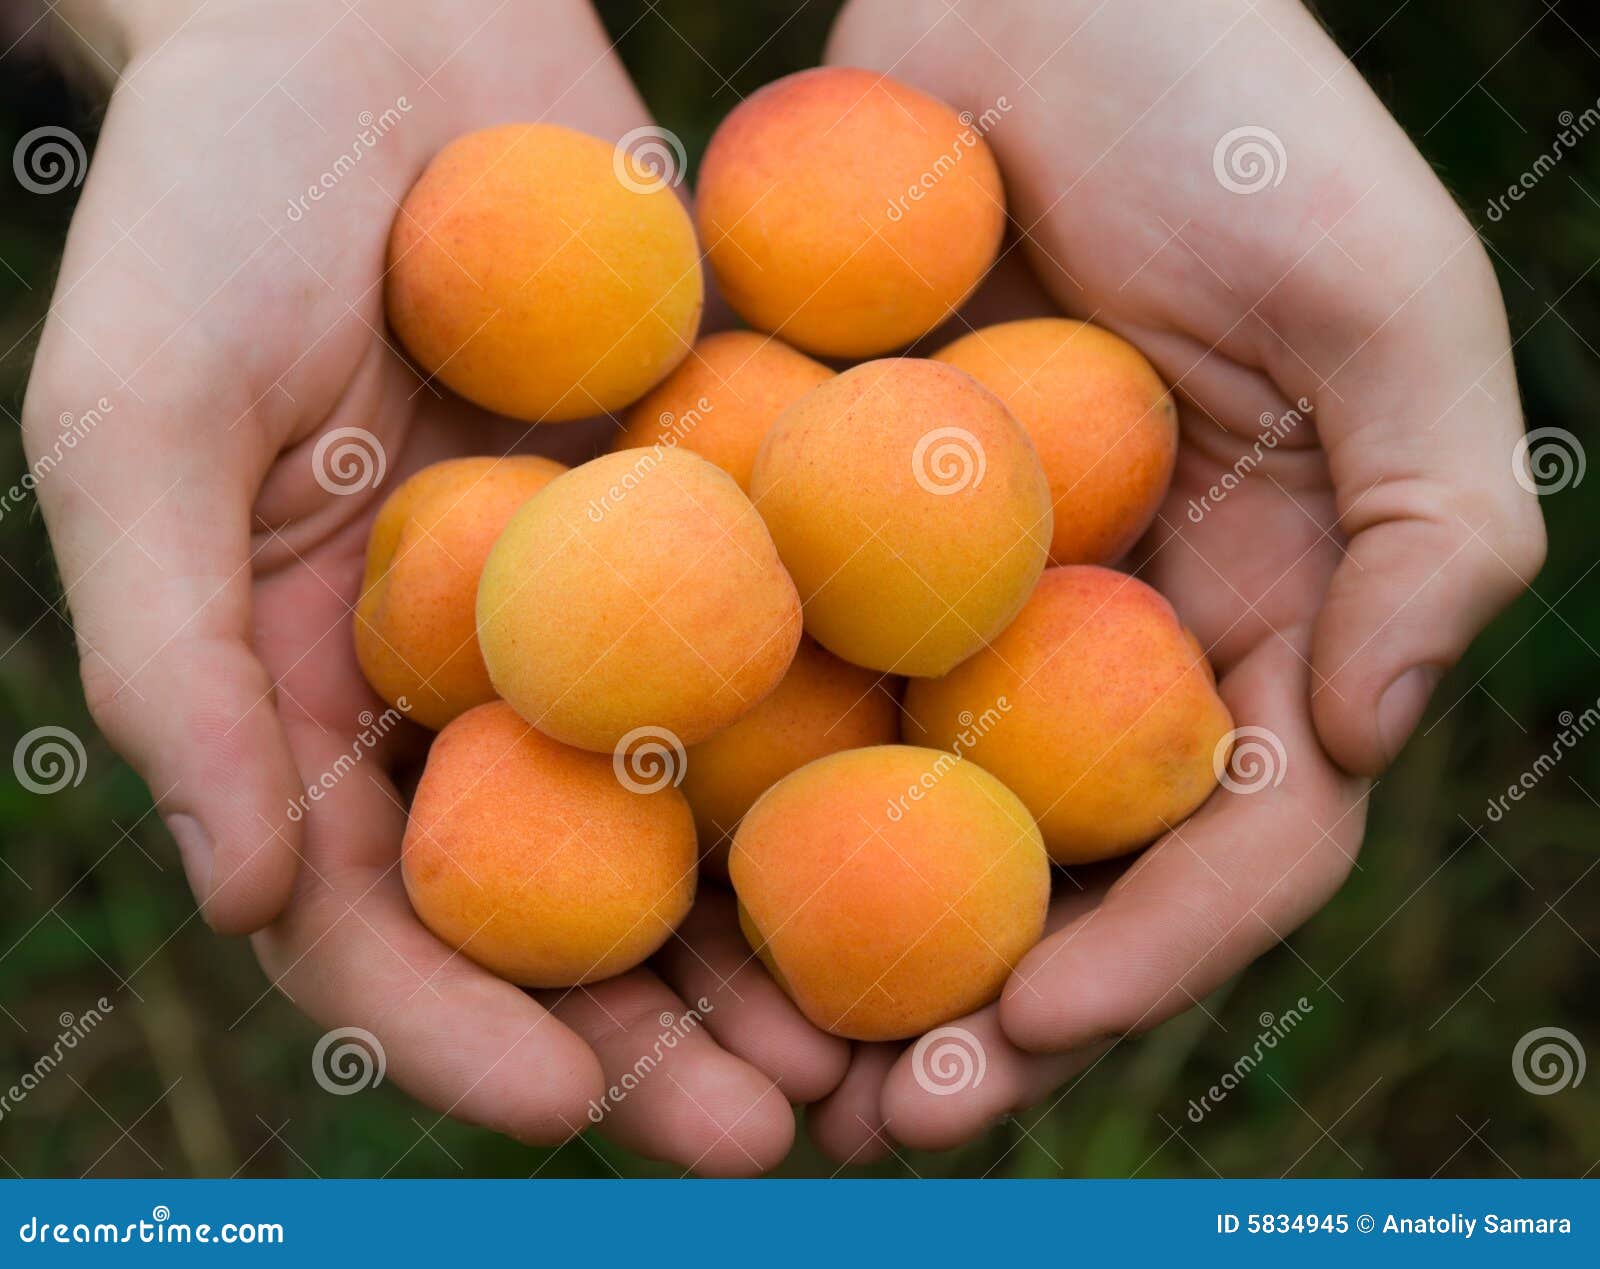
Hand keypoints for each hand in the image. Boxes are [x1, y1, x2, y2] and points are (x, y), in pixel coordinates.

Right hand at [22, 0, 844, 1174]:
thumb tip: (248, 901)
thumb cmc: (209, 210)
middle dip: (666, 1030)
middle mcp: (486, 678)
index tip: (561, 1112)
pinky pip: (796, 642)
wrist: (370, 22)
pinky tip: (946, 817)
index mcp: (328, 697)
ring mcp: (617, 603)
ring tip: (881, 1040)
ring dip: (789, 933)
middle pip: (581, 903)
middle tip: (773, 1128)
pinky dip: (859, 740)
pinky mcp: (724, 507)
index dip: (464, 1030)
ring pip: (710, 811)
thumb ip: (174, 664)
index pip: (389, 915)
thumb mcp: (139, 425)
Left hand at [809, 0, 1544, 1159]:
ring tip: (765, 1068)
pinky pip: (791, 684)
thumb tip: (1369, 746)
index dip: (1147, 960)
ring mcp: (969, 600)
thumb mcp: (1387, 305)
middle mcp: (1111, 634)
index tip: (1028, 1038)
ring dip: (846, 955)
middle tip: (875, 1118)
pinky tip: (666, 880)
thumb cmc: (1232, 117)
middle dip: (981, 1009)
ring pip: (913, 820)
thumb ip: (1434, 531)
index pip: (1228, 842)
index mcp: (1262, 614)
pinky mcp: (840, 534)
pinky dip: (743, 792)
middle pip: (1056, 873)